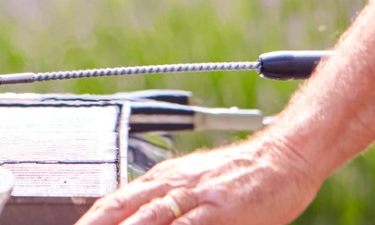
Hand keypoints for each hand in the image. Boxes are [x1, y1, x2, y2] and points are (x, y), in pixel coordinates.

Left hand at [74, 131, 321, 224]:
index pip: (112, 204)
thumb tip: (136, 218)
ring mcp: (194, 196)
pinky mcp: (219, 209)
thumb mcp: (194, 185)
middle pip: (119, 212)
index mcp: (162, 178)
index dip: (90, 221)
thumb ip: (166, 204)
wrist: (284, 155)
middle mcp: (171, 184)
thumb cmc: (242, 177)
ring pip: (146, 219)